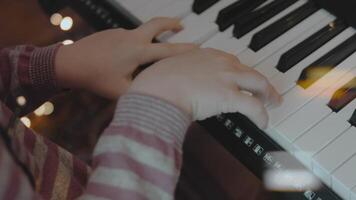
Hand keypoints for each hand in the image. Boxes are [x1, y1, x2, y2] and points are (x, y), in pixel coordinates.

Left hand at [55, 17, 196, 98]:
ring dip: (152, 36)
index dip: (185, 50)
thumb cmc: (95, 78)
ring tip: (152, 50)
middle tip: (181, 26)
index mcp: (138, 52)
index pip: (168, 50)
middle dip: (171, 23)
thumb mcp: (122, 90)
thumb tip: (154, 90)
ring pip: (143, 32)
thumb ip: (142, 89)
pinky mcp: (112, 33)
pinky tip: (125, 59)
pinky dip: (136, 44)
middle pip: (157, 24)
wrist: (70, 63)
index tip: (197, 48)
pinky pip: (129, 37)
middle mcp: (132, 38)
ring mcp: (121, 33)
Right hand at [130, 48, 281, 128]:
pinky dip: (262, 115)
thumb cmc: (157, 82)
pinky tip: (263, 122)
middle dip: (260, 81)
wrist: (158, 89)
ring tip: (272, 102)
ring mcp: (227, 78)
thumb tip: (180, 83)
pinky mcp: (229, 96)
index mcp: (206, 55)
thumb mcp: (170, 68)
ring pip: (258, 84)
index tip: (240, 77)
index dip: (239, 71)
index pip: (230, 61)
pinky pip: (254, 106)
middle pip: (249, 70)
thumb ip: (181, 72)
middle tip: (265, 90)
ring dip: (268, 94)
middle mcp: (220, 63)